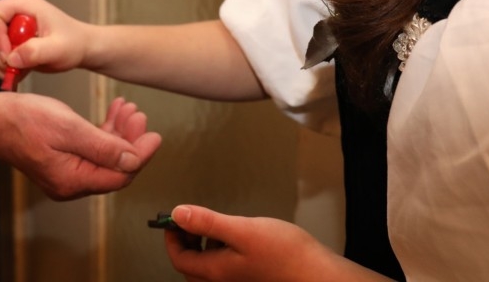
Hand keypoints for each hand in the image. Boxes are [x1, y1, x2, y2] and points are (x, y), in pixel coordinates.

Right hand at [0, 0, 91, 82]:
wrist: (80, 49)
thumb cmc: (73, 42)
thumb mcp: (58, 48)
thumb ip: (36, 51)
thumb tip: (12, 59)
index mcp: (22, 3)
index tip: (10, 56)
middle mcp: (12, 12)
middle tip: (17, 67)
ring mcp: (9, 27)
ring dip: (1, 64)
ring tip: (22, 70)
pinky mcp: (9, 41)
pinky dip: (4, 69)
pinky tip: (22, 72)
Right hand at [0, 94, 160, 200]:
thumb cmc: (22, 121)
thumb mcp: (69, 128)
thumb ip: (103, 147)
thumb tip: (133, 159)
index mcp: (73, 180)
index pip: (120, 175)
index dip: (140, 154)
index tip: (154, 134)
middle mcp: (70, 183)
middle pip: (114, 167)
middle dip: (131, 140)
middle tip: (138, 114)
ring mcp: (65, 174)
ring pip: (104, 157)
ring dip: (118, 133)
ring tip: (127, 109)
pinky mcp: (61, 162)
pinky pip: (90, 152)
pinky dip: (103, 133)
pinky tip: (111, 114)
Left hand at [162, 205, 390, 281]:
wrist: (318, 275)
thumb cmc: (285, 254)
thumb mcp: (242, 230)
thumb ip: (208, 222)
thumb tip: (177, 214)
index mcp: (215, 272)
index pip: (179, 259)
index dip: (171, 237)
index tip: (171, 218)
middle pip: (191, 267)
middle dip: (186, 242)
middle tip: (188, 220)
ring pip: (208, 269)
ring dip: (204, 247)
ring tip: (214, 226)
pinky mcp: (250, 280)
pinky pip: (224, 270)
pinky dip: (221, 253)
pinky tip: (236, 238)